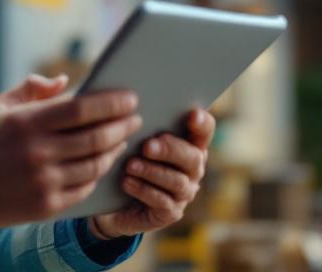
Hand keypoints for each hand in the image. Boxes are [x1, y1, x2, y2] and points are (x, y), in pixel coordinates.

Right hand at [0, 74, 141, 233]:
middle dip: (122, 125)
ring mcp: (43, 181)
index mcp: (28, 123)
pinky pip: (85, 188)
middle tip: (135, 118)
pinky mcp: (47, 205)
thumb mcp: (0, 107)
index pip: (81, 109)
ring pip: (95, 164)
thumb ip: (33, 89)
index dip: (111, 103)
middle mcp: (37, 152)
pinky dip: (99, 173)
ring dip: (115, 150)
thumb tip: (66, 81)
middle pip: (95, 137)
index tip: (130, 98)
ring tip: (123, 139)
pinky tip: (104, 162)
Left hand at [89, 107, 215, 239]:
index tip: (191, 114)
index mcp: (191, 145)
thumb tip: (134, 109)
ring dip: (152, 172)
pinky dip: (143, 190)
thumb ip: (145, 127)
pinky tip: (126, 182)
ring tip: (130, 165)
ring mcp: (185, 192)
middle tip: (147, 146)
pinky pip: (162, 202)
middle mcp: (193, 169)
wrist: (115, 201)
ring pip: (177, 181)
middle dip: (170, 150)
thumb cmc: (129, 160)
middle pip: (193, 157)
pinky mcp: (171, 212)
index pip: (205, 131)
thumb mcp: (136, 141)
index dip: (202, 123)